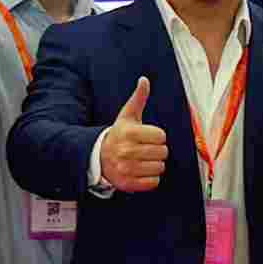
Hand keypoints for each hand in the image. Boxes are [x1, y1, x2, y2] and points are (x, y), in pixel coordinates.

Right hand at [98, 76, 170, 192]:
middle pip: (163, 153)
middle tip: (145, 149)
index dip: (157, 136)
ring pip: (160, 168)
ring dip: (155, 165)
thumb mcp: (127, 116)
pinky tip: (141, 171)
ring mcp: (126, 169)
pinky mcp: (128, 183)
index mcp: (129, 133)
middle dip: (157, 151)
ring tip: (143, 160)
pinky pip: (153, 183)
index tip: (147, 137)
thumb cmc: (119, 134)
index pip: (162, 136)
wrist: (99, 157)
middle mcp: (127, 151)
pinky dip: (150, 178)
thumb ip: (138, 98)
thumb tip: (144, 80)